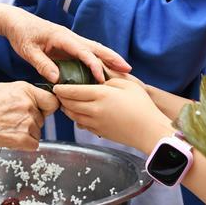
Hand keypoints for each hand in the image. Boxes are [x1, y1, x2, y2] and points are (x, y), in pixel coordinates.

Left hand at [0, 3, 129, 83]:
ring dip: (109, 57)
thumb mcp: (28, 51)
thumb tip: (58, 79)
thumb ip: (42, 64)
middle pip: (95, 47)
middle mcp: (70, 37)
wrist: (16, 22)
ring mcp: (71, 40)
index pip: (83, 51)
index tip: (102, 78)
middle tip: (127, 68)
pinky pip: (87, 52)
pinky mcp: (68, 45)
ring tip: (123, 68)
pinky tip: (106, 68)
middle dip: (112, 57)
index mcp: (62, 37)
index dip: (94, 65)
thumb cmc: (22, 35)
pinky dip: (99, 59)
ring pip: (94, 48)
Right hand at [0, 81, 58, 160]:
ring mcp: (26, 122)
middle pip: (42, 118)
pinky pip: (33, 144)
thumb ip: (23, 93)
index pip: (51, 100)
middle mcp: (29, 105)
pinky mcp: (22, 139)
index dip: (47, 106)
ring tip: (9, 128)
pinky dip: (25, 144)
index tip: (42, 110)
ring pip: (37, 131)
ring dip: (27, 132)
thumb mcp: (4, 88)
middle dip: (32, 120)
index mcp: (25, 90)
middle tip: (14, 120)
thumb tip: (34, 99)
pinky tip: (11, 138)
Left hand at [54, 79, 172, 150]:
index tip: (56, 85)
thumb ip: (109, 76)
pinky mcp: (99, 132)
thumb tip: (98, 72)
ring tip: (66, 102)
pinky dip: (76, 118)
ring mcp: (95, 123)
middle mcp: (94, 110)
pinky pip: (81, 124)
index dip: (61, 88)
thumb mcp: (127, 84)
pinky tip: (79, 113)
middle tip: (58, 92)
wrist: (149, 131)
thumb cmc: (142, 105)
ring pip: (73, 116)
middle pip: (69, 104)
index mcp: (100, 95)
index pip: (72, 91)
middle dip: (61, 98)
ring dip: (67, 109)